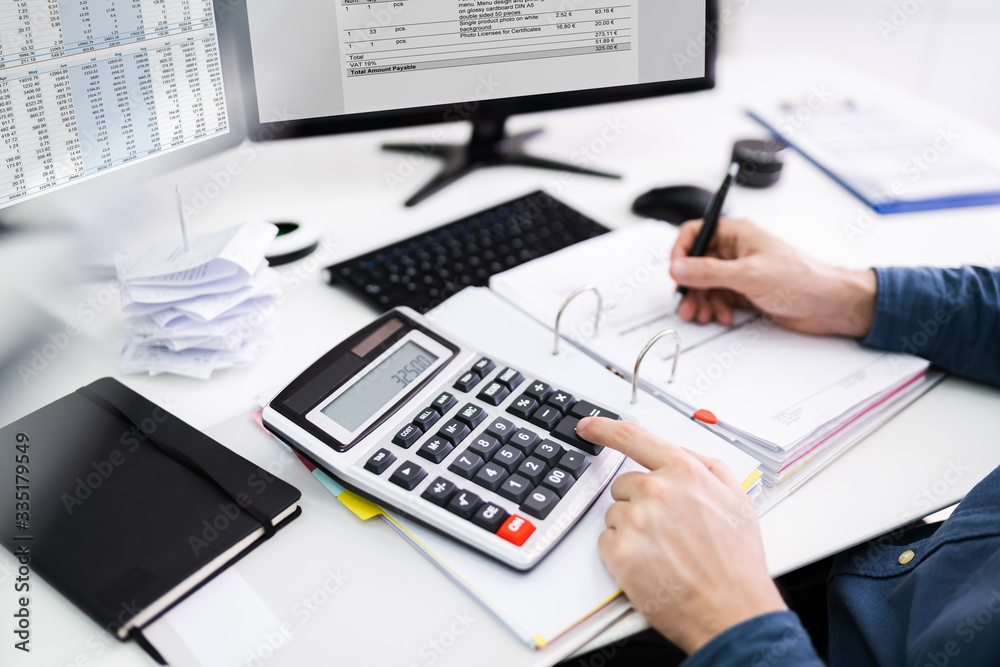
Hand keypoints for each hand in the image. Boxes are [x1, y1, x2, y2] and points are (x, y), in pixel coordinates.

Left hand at [579, 417, 785, 653]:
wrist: (732, 612)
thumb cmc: (736, 563)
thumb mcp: (738, 499)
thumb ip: (708, 467)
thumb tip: (683, 452)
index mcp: (684, 472)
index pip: (631, 436)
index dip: (603, 427)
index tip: (588, 426)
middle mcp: (657, 491)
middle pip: (624, 485)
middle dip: (640, 503)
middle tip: (668, 530)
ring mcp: (636, 521)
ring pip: (616, 514)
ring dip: (632, 529)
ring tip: (665, 551)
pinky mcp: (620, 551)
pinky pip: (607, 541)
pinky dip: (622, 553)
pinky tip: (651, 564)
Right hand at [670, 218, 876, 337]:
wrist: (829, 304)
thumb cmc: (801, 278)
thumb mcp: (748, 274)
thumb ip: (709, 272)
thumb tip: (678, 268)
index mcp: (737, 233)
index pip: (695, 232)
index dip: (681, 252)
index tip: (676, 273)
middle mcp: (736, 250)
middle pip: (697, 263)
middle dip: (690, 286)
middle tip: (688, 304)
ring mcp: (740, 271)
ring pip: (706, 284)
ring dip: (702, 301)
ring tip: (704, 315)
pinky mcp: (746, 291)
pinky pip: (719, 297)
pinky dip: (716, 308)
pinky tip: (724, 316)